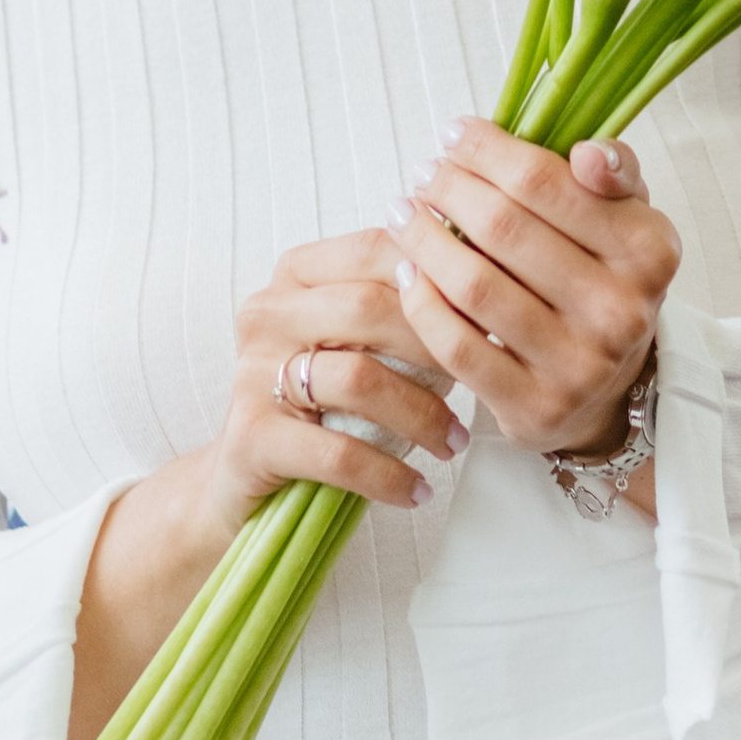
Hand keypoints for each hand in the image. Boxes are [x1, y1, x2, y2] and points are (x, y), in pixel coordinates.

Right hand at [68, 224, 467, 739]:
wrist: (248, 479)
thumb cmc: (327, 402)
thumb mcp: (363, 341)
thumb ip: (407, 303)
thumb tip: (492, 270)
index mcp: (297, 272)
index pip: (378, 249)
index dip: (440, 277)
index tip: (490, 311)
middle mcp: (267, 310)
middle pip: (369, 307)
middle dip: (436, 347)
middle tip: (480, 380)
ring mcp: (253, 373)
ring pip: (358, 378)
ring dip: (421, 415)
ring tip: (455, 442)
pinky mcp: (252, 437)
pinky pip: (337, 453)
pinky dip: (389, 475)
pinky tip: (418, 490)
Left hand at [386, 125, 677, 474]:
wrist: (608, 388)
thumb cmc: (603, 279)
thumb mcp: (626, 218)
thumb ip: (615, 168)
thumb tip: (586, 154)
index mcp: (648, 250)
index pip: (545, 181)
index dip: (486, 151)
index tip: (453, 134)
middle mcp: (620, 311)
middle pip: (503, 228)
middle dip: (449, 189)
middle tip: (424, 174)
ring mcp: (578, 365)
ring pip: (474, 285)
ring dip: (423, 238)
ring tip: (404, 212)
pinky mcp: (535, 408)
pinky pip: (456, 345)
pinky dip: (421, 301)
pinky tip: (407, 270)